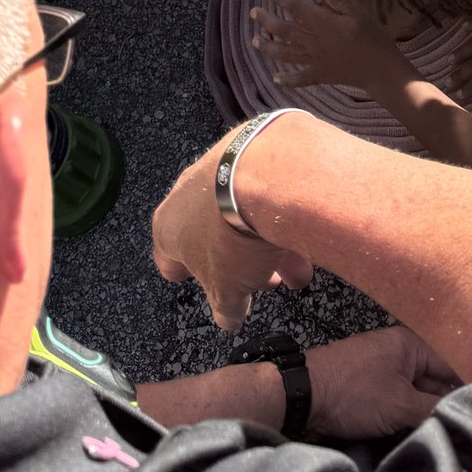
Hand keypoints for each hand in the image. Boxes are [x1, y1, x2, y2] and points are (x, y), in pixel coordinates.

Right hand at [153, 138, 313, 330]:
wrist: (265, 176)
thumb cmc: (232, 232)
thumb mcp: (227, 289)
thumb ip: (226, 308)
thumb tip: (228, 319)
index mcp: (168, 229)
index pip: (170, 260)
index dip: (190, 276)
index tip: (206, 286)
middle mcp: (186, 195)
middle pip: (212, 237)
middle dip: (239, 263)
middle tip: (263, 281)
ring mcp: (216, 170)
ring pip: (240, 216)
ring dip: (266, 244)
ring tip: (296, 268)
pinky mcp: (248, 152)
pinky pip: (262, 192)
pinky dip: (279, 215)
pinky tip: (304, 238)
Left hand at [251, 0, 403, 90]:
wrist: (380, 70)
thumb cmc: (372, 37)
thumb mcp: (358, 13)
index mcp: (322, 24)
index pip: (296, 9)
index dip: (282, 0)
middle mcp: (313, 42)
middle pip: (284, 31)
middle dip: (267, 21)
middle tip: (254, 13)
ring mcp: (315, 61)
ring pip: (285, 54)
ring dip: (268, 47)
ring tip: (255, 41)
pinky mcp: (320, 75)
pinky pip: (300, 78)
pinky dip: (287, 79)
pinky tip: (276, 79)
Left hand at [307, 326, 460, 439]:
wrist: (302, 397)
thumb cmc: (355, 394)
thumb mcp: (401, 404)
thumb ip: (434, 409)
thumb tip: (461, 417)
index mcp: (408, 345)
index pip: (448, 370)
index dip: (461, 395)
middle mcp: (395, 352)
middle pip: (430, 384)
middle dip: (439, 408)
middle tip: (458, 437)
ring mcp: (378, 370)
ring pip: (410, 397)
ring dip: (418, 417)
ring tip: (438, 440)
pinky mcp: (363, 389)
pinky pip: (392, 403)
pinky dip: (400, 418)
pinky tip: (410, 437)